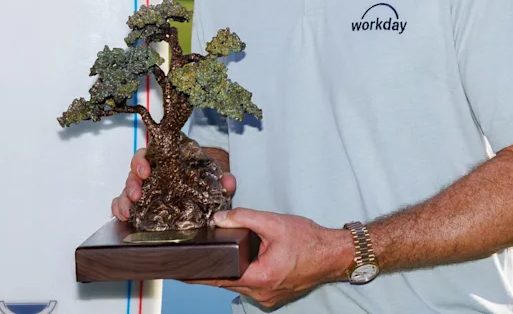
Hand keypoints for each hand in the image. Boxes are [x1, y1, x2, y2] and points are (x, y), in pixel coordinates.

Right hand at [111, 148, 236, 221]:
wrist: (203, 201)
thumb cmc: (202, 183)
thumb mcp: (213, 180)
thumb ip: (221, 180)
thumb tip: (228, 182)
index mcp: (165, 163)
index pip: (147, 155)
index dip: (142, 160)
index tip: (146, 170)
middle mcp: (152, 176)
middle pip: (133, 174)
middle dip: (131, 183)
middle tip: (136, 194)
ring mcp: (145, 192)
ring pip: (126, 191)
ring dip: (124, 199)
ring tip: (128, 211)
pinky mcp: (141, 208)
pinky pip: (123, 205)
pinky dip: (119, 210)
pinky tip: (123, 217)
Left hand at [185, 208, 352, 309]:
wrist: (335, 254)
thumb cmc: (310, 241)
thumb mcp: (274, 223)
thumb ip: (244, 218)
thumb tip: (219, 218)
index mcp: (260, 277)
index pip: (218, 278)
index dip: (196, 274)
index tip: (178, 272)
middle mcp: (262, 292)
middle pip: (224, 283)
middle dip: (208, 271)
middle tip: (188, 261)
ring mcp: (267, 295)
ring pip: (237, 284)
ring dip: (226, 271)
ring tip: (212, 257)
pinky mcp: (273, 292)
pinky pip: (249, 284)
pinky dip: (241, 273)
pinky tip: (238, 260)